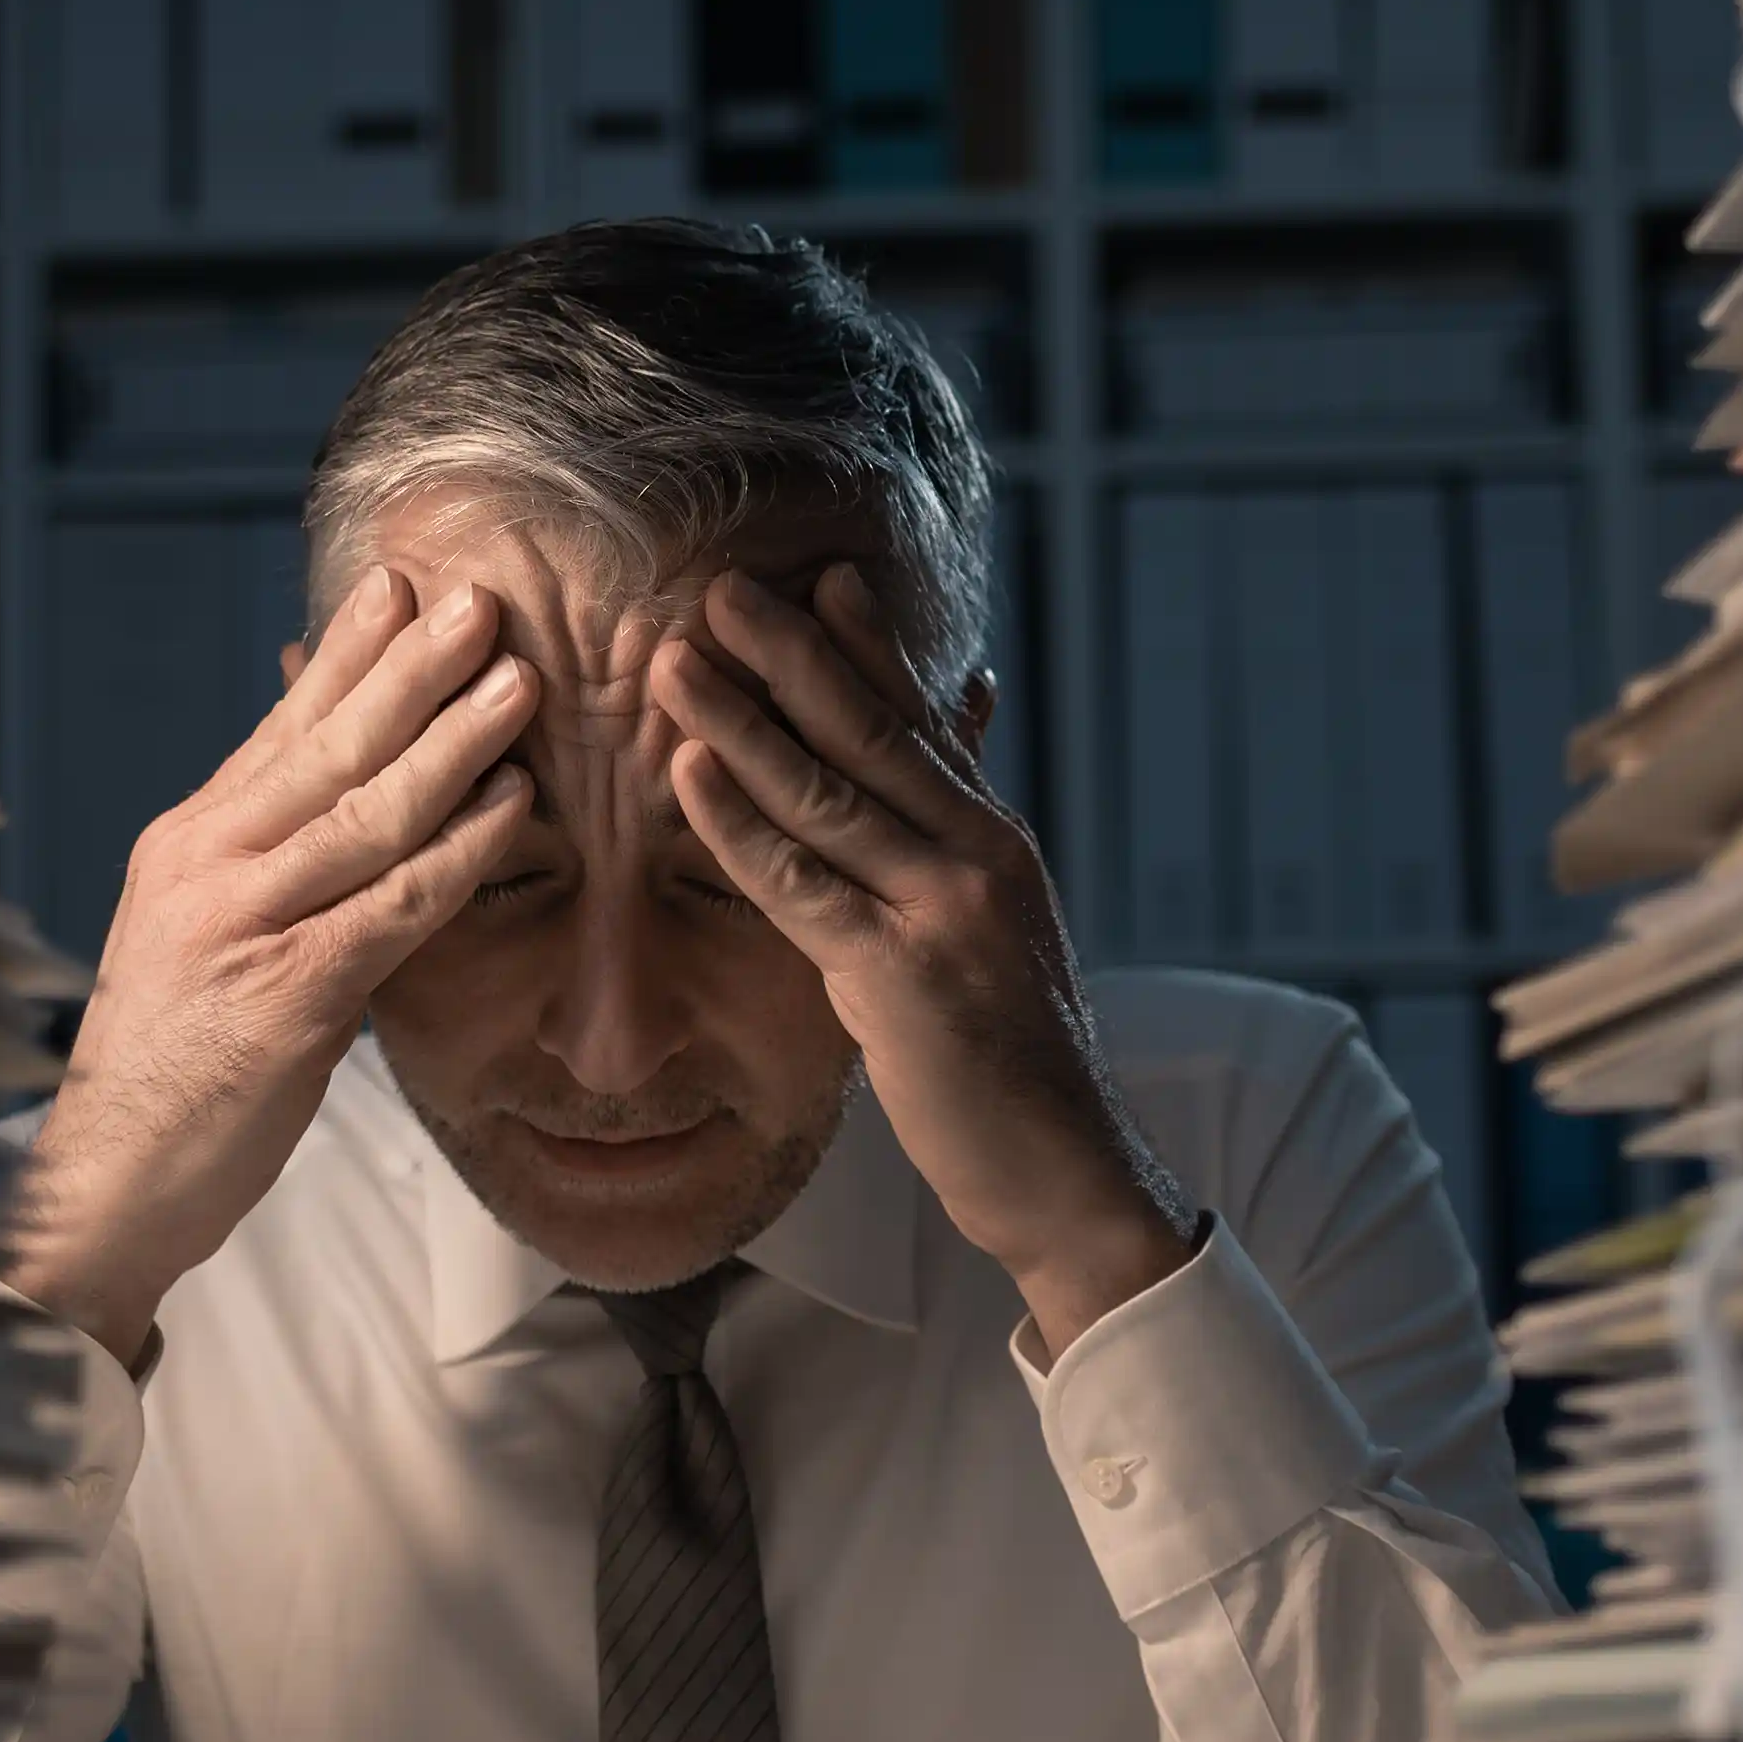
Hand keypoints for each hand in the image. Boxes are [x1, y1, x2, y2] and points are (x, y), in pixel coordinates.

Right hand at [13, 567, 547, 1371]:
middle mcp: (207, 866)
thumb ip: (261, 865)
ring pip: (364, 812)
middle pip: (324, 746)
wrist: (107, 1180)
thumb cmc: (168, 1069)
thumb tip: (329, 800)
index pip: (277, 729)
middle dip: (408, 667)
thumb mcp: (197, 938)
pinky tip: (511, 809)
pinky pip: (390, 907)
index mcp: (186, 845)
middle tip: (478, 600)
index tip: (396, 584)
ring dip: (451, 741)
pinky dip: (457, 853)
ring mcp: (243, 926)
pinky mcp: (286, 996)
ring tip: (517, 682)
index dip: (342, 654)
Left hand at [652, 564, 1195, 1356]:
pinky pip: (801, 883)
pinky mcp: (899, 973)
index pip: (922, 721)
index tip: (817, 575)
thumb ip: (951, 854)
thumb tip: (937, 786)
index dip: (867, 645)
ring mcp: (940, 909)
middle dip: (791, 652)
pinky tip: (689, 774)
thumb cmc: (1012, 1057)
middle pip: (870, 731)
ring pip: (826, 792)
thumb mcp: (992, 932)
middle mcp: (975, 854)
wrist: (1064, 1166)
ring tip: (678, 658)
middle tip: (723, 585)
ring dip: (742, 719)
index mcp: (993, 840)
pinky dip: (740, 822)